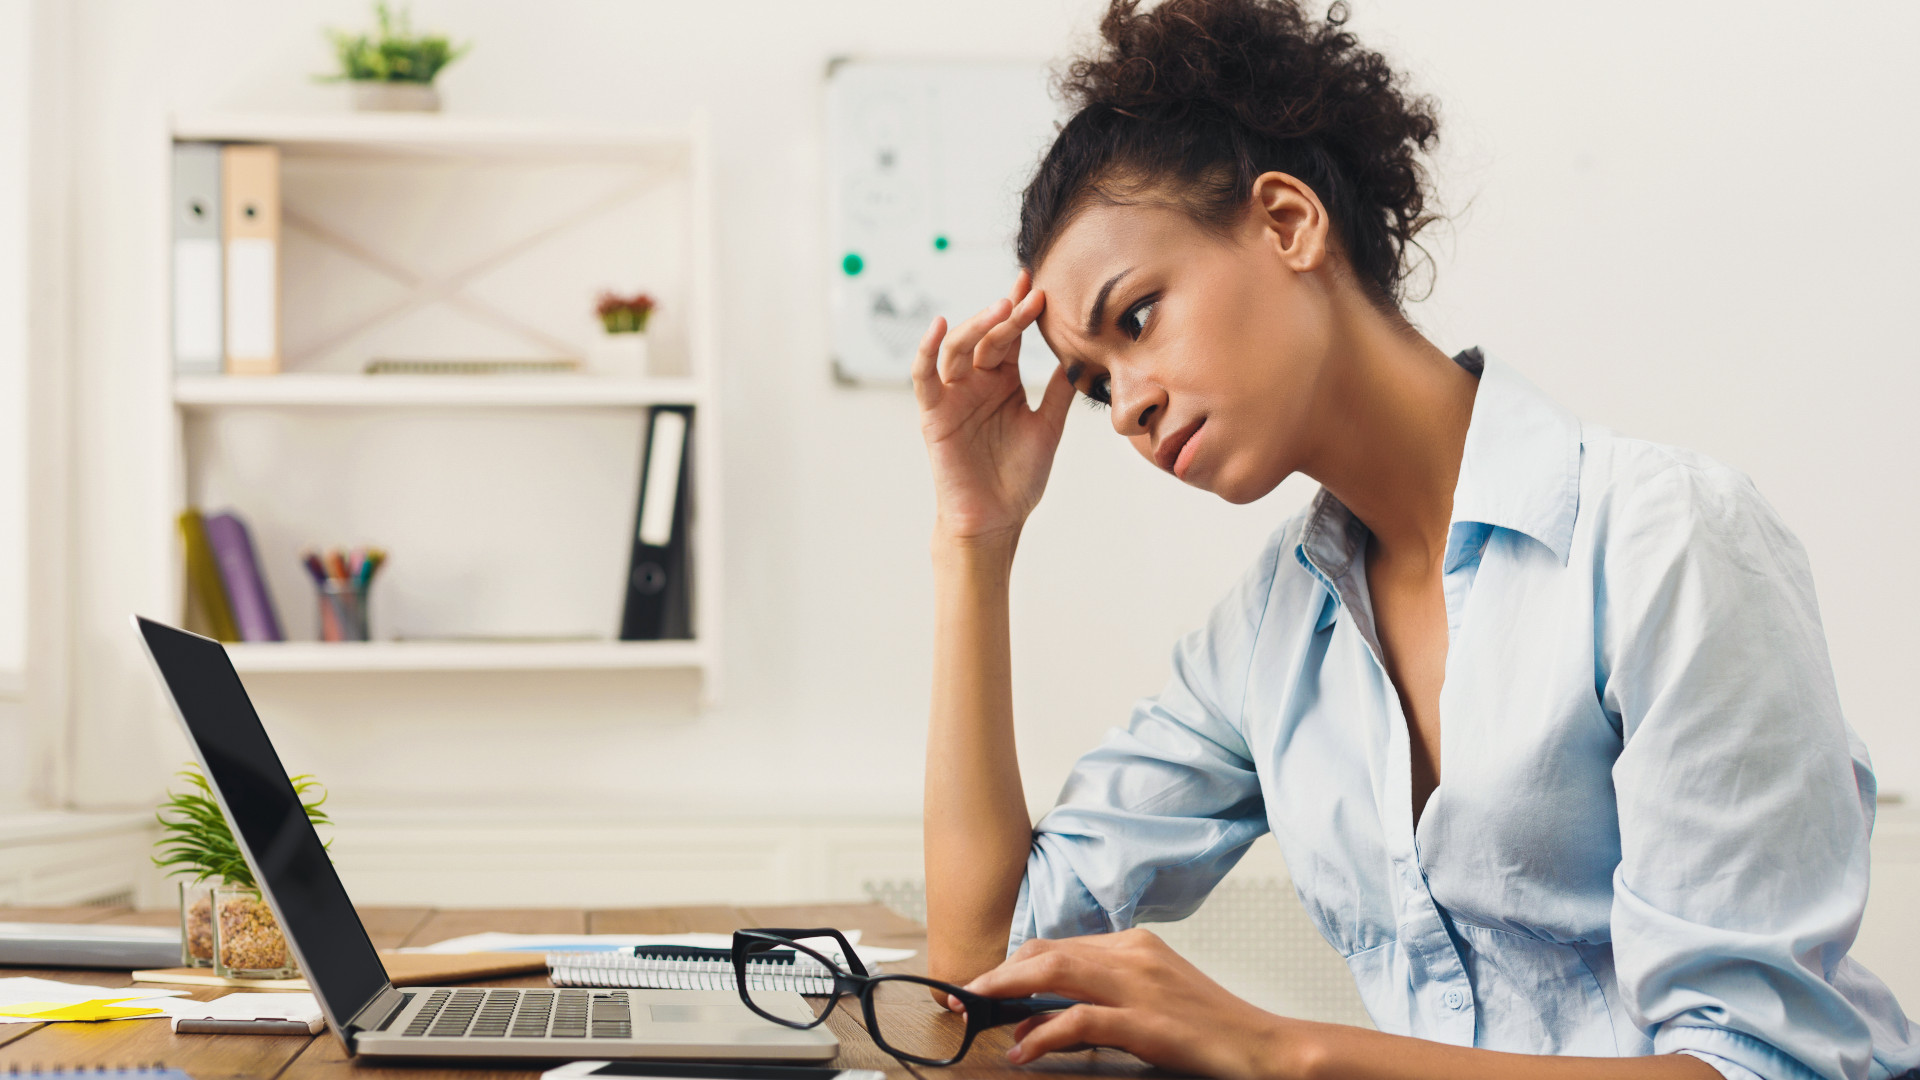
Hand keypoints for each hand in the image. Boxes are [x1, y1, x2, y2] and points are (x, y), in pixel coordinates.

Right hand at [914, 271, 1074, 544]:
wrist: (995, 520)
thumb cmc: (1019, 478)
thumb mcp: (1048, 427)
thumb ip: (1059, 391)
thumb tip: (1082, 354)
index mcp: (1003, 381)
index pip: (1010, 336)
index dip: (1023, 310)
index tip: (1040, 285)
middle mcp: (976, 382)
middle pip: (988, 336)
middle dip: (1007, 313)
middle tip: (1029, 295)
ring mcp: (953, 395)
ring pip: (958, 347)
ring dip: (977, 324)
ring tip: (1002, 308)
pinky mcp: (933, 413)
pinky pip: (924, 376)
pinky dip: (926, 350)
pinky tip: (940, 325)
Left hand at [961, 929, 1295, 1079]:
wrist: (1264, 1046)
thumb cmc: (1208, 1029)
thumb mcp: (1150, 1003)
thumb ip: (1097, 1003)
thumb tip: (1034, 1021)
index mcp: (1133, 944)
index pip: (1057, 945)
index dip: (1012, 964)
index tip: (981, 985)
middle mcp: (1132, 954)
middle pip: (1046, 952)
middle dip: (996, 973)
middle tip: (960, 996)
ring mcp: (1139, 984)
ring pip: (1054, 973)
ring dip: (1005, 991)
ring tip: (974, 1011)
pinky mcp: (1146, 1020)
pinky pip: (1079, 1020)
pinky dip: (1043, 1034)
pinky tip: (1023, 1050)